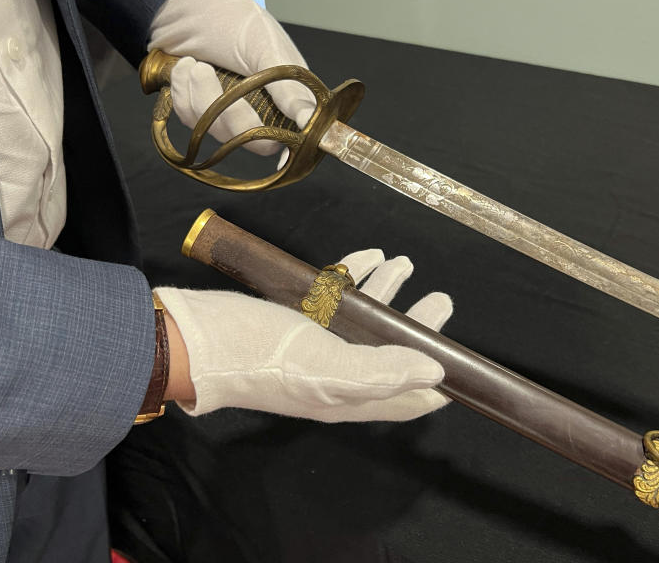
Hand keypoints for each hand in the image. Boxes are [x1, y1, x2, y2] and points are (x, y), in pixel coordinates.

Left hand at [147, 0, 316, 155]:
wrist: (194, 4)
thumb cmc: (237, 19)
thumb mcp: (267, 48)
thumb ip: (288, 87)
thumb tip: (308, 119)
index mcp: (286, 99)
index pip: (286, 137)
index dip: (273, 138)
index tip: (257, 121)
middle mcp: (260, 112)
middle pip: (245, 140)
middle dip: (221, 107)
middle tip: (204, 70)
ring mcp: (229, 116)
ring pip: (213, 131)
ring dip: (196, 94)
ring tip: (193, 63)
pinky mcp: (202, 115)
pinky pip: (190, 120)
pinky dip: (182, 93)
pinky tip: (185, 69)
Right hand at [153, 250, 452, 421]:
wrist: (197, 337)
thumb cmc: (262, 354)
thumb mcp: (329, 367)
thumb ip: (383, 371)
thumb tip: (434, 373)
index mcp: (347, 396)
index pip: (404, 399)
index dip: (435, 386)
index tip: (462, 367)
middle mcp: (334, 374)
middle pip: (389, 354)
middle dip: (419, 327)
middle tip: (441, 301)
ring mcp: (313, 346)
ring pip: (362, 321)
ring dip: (388, 293)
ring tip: (404, 264)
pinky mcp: (293, 318)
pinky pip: (332, 297)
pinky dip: (352, 277)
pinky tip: (366, 258)